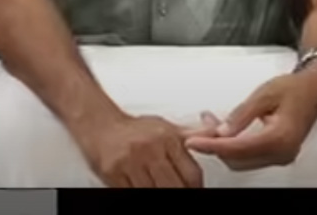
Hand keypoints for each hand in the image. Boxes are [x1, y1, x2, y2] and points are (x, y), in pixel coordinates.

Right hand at [76, 114, 203, 187]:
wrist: (97, 122)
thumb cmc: (132, 128)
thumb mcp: (165, 127)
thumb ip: (191, 134)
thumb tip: (218, 133)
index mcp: (165, 138)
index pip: (192, 174)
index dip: (196, 187)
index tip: (194, 188)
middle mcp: (148, 149)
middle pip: (175, 187)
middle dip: (180, 193)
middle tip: (179, 190)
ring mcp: (130, 163)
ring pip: (154, 192)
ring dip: (159, 194)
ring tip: (160, 187)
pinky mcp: (113, 173)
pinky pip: (132, 192)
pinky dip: (140, 193)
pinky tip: (145, 187)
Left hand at [185, 71, 316, 170]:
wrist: (315, 88)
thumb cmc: (294, 88)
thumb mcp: (264, 94)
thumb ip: (241, 114)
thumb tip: (221, 130)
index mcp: (281, 138)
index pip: (238, 148)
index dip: (212, 145)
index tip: (192, 141)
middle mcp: (283, 152)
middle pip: (238, 159)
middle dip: (214, 146)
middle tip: (197, 129)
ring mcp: (282, 156)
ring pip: (242, 161)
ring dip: (222, 146)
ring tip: (208, 124)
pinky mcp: (278, 154)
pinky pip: (249, 156)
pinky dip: (232, 146)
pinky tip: (222, 130)